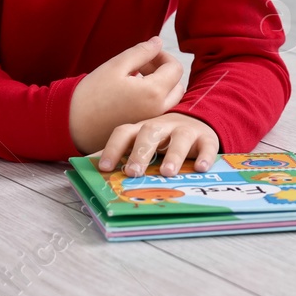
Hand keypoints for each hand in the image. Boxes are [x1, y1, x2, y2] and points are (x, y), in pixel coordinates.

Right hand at [68, 36, 186, 153]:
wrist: (72, 124)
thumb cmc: (92, 93)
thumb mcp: (116, 65)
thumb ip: (142, 52)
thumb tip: (159, 42)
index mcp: (154, 93)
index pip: (176, 68)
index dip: (163, 56)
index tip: (146, 55)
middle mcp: (159, 111)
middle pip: (177, 85)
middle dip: (164, 71)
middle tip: (141, 66)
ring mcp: (153, 123)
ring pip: (170, 99)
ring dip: (160, 86)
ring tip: (135, 79)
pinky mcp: (144, 130)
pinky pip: (160, 112)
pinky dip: (154, 100)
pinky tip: (132, 95)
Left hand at [98, 112, 218, 177]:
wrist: (197, 122)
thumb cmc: (162, 139)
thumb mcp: (141, 143)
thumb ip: (121, 153)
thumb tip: (88, 168)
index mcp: (141, 129)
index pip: (124, 133)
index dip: (113, 148)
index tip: (104, 168)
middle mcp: (162, 126)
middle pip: (149, 133)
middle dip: (141, 152)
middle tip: (133, 172)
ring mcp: (185, 130)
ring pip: (179, 138)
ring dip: (173, 154)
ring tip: (167, 172)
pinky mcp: (206, 137)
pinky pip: (207, 146)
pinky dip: (205, 156)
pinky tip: (201, 169)